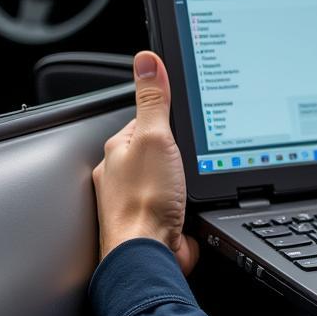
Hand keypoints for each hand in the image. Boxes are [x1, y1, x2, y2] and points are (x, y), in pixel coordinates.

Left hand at [92, 51, 199, 276]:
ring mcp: (143, 199)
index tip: (186, 112)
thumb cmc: (144, 200)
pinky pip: (181, 200)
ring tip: (197, 175)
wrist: (150, 255)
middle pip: (160, 148)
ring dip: (185, 176)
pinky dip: (191, 199)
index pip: (146, 119)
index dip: (169, 115)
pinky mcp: (161, 220)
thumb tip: (146, 60)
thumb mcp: (153, 137)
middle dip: (181, 148)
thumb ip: (153, 100)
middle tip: (197, 149)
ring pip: (171, 176)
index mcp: (119, 150)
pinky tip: (197, 200)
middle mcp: (126, 175)